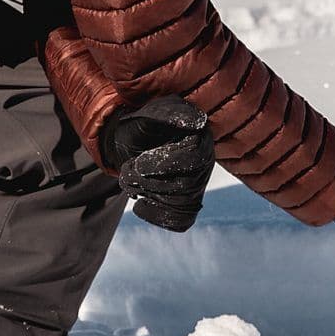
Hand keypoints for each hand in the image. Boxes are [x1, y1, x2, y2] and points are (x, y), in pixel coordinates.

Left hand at [103, 96, 213, 231]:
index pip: (194, 158)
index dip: (163, 164)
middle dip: (150, 182)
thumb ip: (170, 115)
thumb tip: (198, 122)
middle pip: (185, 185)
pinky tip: (141, 201)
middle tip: (129, 170)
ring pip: (179, 204)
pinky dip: (155, 213)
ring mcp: (198, 185)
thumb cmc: (140, 126)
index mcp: (201, 138)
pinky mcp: (188, 205)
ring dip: (147, 194)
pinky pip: (180, 221)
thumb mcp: (149, 114)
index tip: (139, 164)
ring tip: (130, 179)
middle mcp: (205, 163)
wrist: (129, 143)